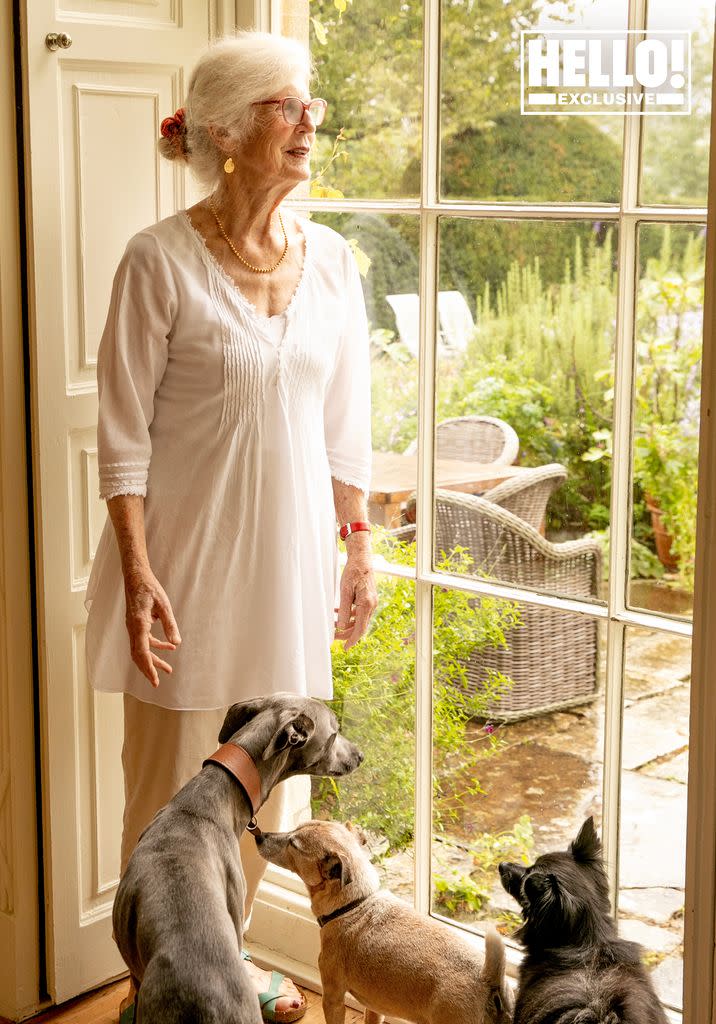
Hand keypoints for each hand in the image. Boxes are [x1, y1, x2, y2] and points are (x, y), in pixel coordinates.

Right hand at [123, 566, 181, 686]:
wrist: (136, 576)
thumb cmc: (149, 588)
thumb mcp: (164, 605)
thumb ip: (170, 624)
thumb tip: (177, 643)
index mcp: (138, 624)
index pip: (141, 651)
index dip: (148, 667)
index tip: (154, 679)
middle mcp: (133, 628)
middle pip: (139, 654)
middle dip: (149, 669)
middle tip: (158, 682)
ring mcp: (133, 626)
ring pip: (141, 649)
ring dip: (153, 659)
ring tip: (168, 669)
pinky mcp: (137, 623)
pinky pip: (144, 640)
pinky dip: (156, 645)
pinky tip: (169, 646)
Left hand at [335, 554, 377, 649]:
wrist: (361, 558)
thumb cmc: (353, 572)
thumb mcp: (345, 591)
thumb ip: (343, 609)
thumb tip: (341, 626)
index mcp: (367, 604)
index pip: (360, 628)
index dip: (352, 640)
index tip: (345, 648)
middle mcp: (371, 605)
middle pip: (360, 626)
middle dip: (347, 633)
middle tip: (334, 636)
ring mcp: (371, 602)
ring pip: (359, 619)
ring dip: (346, 623)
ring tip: (333, 623)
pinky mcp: (368, 598)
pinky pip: (359, 611)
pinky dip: (349, 614)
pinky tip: (337, 612)